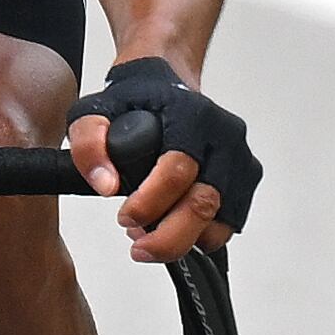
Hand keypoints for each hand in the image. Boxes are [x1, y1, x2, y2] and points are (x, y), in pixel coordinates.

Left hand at [68, 56, 257, 260]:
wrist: (166, 86)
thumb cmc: (134, 101)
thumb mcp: (94, 111)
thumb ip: (89, 143)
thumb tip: (105, 185)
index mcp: (192, 116)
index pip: (178, 169)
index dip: (150, 202)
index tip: (124, 217)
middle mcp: (224, 137)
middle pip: (206, 201)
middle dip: (170, 236)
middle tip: (138, 248)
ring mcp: (240, 160)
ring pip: (222, 218)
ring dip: (184, 239)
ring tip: (148, 234)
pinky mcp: (245, 180)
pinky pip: (229, 221)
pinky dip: (200, 235)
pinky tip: (170, 227)